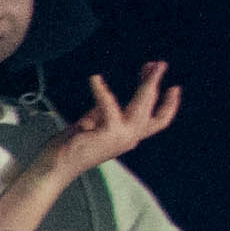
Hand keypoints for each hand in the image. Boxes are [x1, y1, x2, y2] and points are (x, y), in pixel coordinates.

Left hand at [0, 61, 176, 228]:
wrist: (55, 166)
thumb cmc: (69, 147)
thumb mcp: (91, 123)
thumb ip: (102, 111)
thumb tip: (107, 94)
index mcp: (128, 136)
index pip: (157, 121)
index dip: (169, 105)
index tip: (174, 87)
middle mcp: (130, 138)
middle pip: (152, 107)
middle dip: (157, 84)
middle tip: (161, 64)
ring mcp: (122, 137)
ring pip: (143, 105)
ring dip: (148, 83)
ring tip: (150, 66)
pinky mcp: (109, 134)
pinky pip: (109, 105)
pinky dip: (102, 90)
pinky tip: (95, 78)